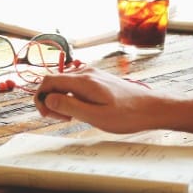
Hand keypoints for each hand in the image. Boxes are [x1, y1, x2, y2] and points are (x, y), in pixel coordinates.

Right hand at [35, 67, 159, 133]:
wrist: (151, 108)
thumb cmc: (127, 115)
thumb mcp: (95, 116)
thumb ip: (69, 106)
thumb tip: (47, 99)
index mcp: (83, 81)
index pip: (48, 81)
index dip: (41, 98)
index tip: (47, 115)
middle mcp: (86, 73)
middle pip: (54, 82)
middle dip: (51, 100)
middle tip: (63, 119)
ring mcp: (92, 75)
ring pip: (64, 84)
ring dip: (62, 100)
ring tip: (74, 117)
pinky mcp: (97, 79)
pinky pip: (75, 85)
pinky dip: (72, 97)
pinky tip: (82, 110)